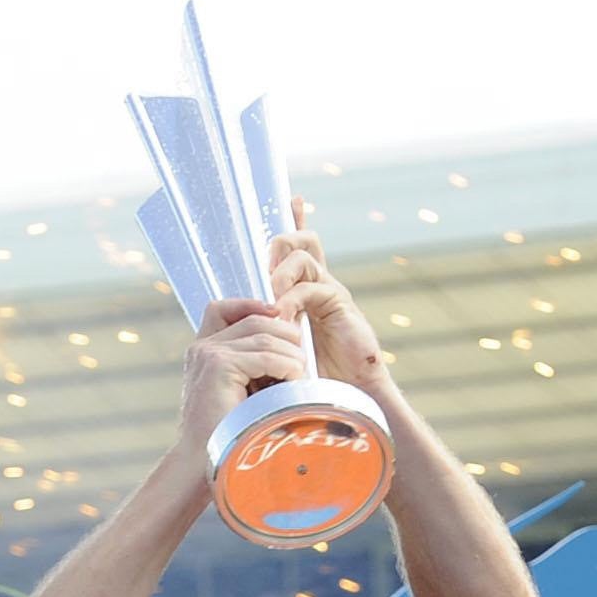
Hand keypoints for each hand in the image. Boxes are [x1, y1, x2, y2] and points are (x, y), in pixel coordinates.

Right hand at [176, 297, 309, 449]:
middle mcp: (202, 348)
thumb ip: (251, 369)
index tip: (280, 320)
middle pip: (255, 319)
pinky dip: (288, 369)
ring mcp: (209, 354)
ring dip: (291, 356)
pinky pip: (268, 356)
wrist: (203, 464)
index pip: (223, 309)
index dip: (253, 305)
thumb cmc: (225, 436)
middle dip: (285, 335)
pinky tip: (294, 385)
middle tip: (301, 361)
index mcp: (203, 352)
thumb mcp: (239, 395)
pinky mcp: (219, 366)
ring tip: (300, 379)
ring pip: (266, 337)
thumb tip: (288, 348)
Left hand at [269, 203, 386, 389]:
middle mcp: (322, 285)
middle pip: (304, 240)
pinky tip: (282, 318)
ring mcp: (332, 292)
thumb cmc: (318, 380)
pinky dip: (291, 299)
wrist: (353, 399)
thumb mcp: (287, 351)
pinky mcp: (340, 306)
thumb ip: (272, 332)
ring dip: (280, 273)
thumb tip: (242, 331)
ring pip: (303, 256)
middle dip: (280, 245)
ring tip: (270, 300)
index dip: (297, 220)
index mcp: (309, 292)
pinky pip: (311, 288)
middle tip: (264, 273)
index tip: (294, 198)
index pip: (301, 248)